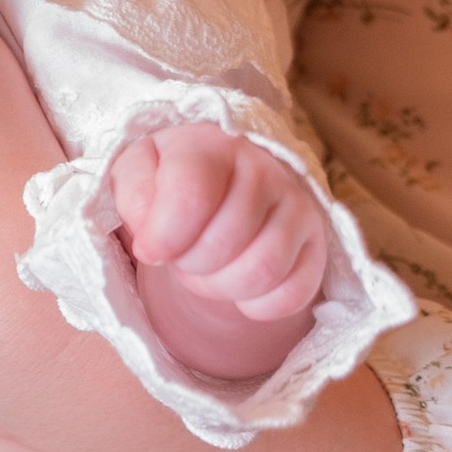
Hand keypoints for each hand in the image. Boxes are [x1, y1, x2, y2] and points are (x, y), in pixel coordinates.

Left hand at [110, 122, 330, 371]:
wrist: (223, 182)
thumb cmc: (173, 178)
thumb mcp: (138, 170)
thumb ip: (134, 194)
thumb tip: (151, 237)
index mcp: (213, 145)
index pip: (191, 198)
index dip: (163, 237)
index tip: (149, 250)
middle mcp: (265, 169)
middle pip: (223, 244)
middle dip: (188, 265)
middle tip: (181, 256)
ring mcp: (298, 206)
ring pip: (262, 272)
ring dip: (220, 287)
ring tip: (207, 271)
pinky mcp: (317, 243)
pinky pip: (293, 293)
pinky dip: (258, 305)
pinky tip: (239, 288)